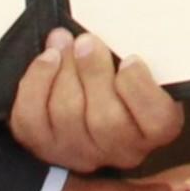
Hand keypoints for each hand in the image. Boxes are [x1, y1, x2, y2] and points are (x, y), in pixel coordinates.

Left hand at [7, 27, 185, 174]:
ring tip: (63, 42)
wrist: (92, 94)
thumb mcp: (144, 63)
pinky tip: (47, 60)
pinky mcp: (45, 146)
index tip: (130, 59)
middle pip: (105, 119)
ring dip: (62, 70)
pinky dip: (36, 84)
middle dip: (92, 72)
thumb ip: (135, 54)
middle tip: (86, 41)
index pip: (157, 121)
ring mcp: (81, 153)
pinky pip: (32, 119)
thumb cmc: (123, 75)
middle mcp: (121, 149)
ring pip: (66, 115)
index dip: (139, 88)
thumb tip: (103, 38)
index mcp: (157, 129)